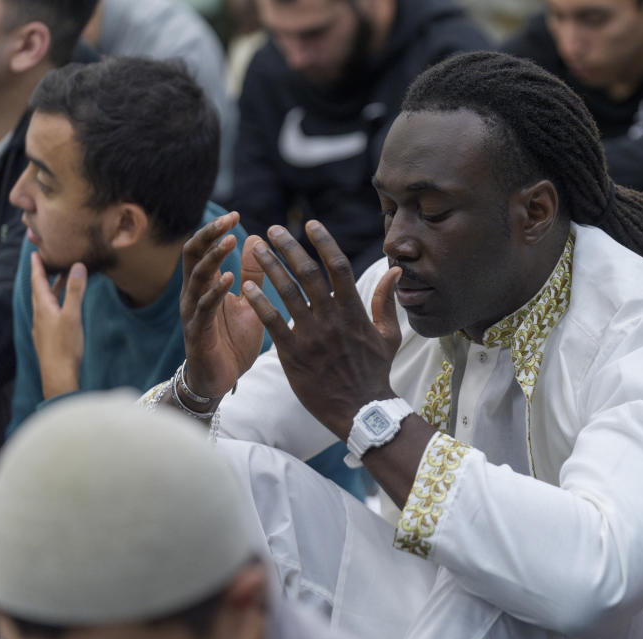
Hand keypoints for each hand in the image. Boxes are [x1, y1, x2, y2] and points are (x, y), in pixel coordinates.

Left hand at [31, 253, 85, 398]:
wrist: (58, 374)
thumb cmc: (65, 346)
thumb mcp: (72, 315)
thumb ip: (75, 291)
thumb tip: (78, 266)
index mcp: (43, 307)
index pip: (37, 281)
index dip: (37, 267)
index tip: (35, 253)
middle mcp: (40, 315)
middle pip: (40, 290)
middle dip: (45, 275)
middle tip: (51, 262)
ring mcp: (43, 326)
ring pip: (45, 302)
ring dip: (52, 289)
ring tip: (61, 280)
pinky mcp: (48, 336)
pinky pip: (50, 312)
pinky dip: (55, 302)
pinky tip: (61, 307)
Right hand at [180, 212, 267, 399]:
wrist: (221, 381)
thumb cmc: (233, 341)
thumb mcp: (248, 303)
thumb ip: (252, 274)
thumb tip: (256, 239)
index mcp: (206, 285)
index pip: (203, 250)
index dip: (215, 231)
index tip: (235, 215)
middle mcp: (194, 294)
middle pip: (193, 256)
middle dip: (208, 236)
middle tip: (228, 220)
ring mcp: (193, 313)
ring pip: (196, 278)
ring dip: (213, 258)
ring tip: (229, 242)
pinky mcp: (197, 333)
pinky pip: (203, 308)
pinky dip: (215, 292)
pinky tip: (229, 279)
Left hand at [241, 220, 402, 439]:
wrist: (362, 409)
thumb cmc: (376, 371)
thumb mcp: (388, 334)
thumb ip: (386, 301)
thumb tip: (394, 270)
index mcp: (354, 310)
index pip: (338, 266)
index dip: (324, 241)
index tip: (310, 224)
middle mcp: (332, 318)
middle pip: (308, 273)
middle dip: (289, 247)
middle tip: (273, 230)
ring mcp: (312, 336)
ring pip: (288, 292)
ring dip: (270, 267)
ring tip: (256, 249)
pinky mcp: (294, 354)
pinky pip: (273, 322)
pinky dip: (260, 302)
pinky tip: (247, 286)